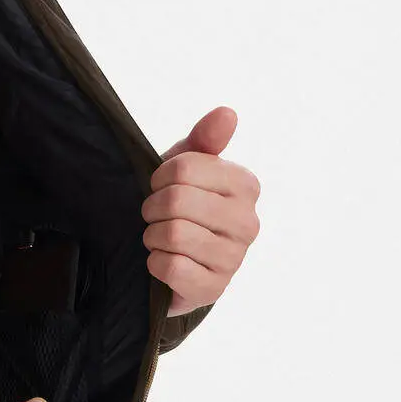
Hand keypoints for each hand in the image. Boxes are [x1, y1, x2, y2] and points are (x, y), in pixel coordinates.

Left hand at [144, 106, 258, 314]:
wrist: (173, 261)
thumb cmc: (180, 207)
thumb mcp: (187, 168)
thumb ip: (204, 139)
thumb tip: (227, 113)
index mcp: (245, 185)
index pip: (185, 168)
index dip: (158, 177)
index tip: (159, 187)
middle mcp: (248, 222)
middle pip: (177, 200)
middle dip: (152, 208)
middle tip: (154, 216)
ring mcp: (234, 259)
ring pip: (173, 234)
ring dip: (152, 237)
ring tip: (159, 238)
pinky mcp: (214, 288)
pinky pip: (171, 267)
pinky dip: (154, 264)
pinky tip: (163, 262)